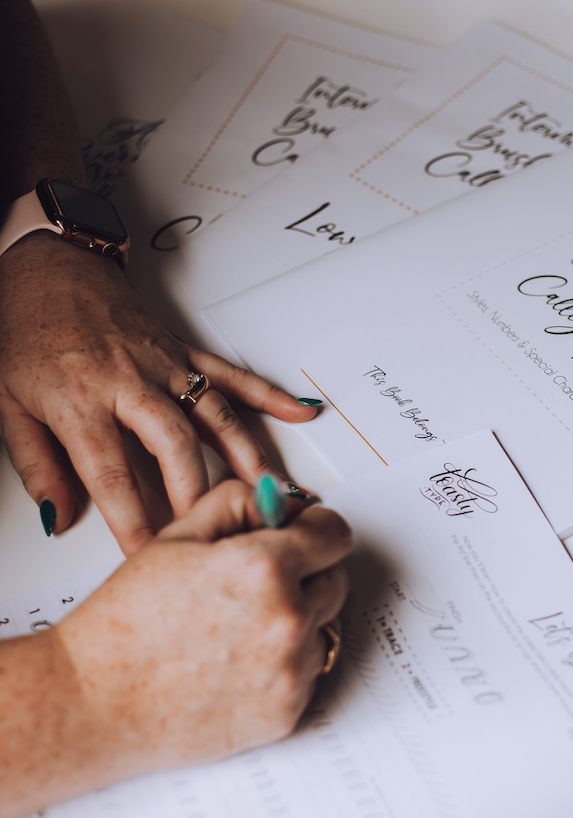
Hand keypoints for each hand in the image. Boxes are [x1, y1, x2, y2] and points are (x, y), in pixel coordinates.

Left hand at [0, 232, 320, 554]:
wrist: (44, 265)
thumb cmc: (24, 326)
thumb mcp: (7, 404)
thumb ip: (37, 465)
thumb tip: (58, 515)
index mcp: (80, 398)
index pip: (110, 474)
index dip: (131, 520)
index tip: (146, 552)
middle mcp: (129, 381)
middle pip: (174, 445)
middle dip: (195, 495)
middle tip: (214, 532)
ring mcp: (162, 364)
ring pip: (215, 415)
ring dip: (248, 457)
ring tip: (273, 493)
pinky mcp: (181, 351)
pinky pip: (231, 375)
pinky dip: (268, 394)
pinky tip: (298, 411)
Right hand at [27, 481, 349, 811]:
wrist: (95, 703)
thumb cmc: (124, 624)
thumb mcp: (175, 537)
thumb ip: (239, 504)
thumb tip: (282, 502)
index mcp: (265, 567)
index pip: (335, 534)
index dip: (315, 528)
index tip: (303, 533)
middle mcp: (288, 619)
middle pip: (336, 581)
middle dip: (307, 573)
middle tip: (256, 582)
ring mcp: (292, 671)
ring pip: (323, 630)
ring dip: (296, 622)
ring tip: (235, 629)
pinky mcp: (287, 713)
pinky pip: (308, 675)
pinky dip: (283, 666)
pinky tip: (235, 663)